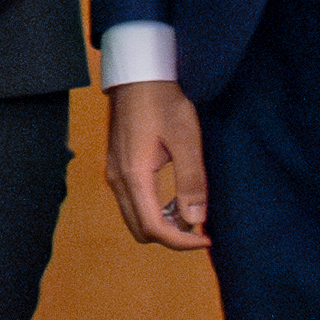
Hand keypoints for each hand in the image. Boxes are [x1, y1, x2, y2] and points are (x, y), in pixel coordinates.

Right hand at [107, 80, 209, 248]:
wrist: (139, 77)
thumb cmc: (164, 104)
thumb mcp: (186, 141)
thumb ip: (191, 182)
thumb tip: (195, 221)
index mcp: (134, 176)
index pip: (153, 227)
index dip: (181, 241)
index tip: (207, 237)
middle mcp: (117, 180)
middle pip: (140, 230)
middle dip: (171, 236)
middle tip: (200, 225)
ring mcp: (113, 174)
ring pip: (135, 218)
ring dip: (162, 224)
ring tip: (189, 208)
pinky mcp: (116, 168)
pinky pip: (132, 204)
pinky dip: (153, 210)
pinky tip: (173, 196)